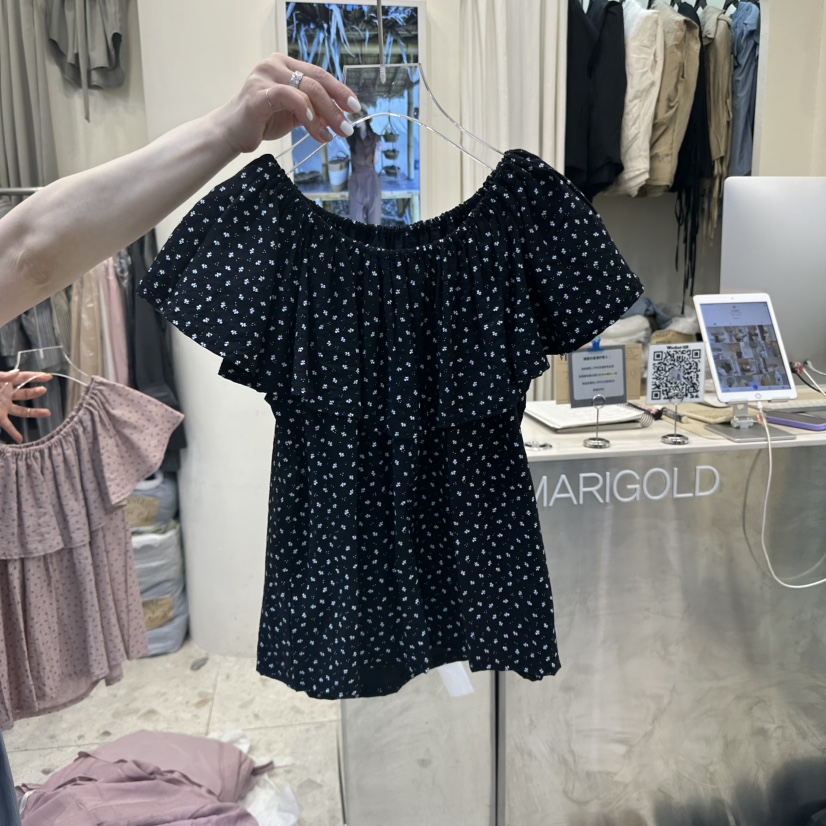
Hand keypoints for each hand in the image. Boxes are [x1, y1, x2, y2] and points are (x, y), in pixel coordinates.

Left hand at [0, 371, 52, 443]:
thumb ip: (3, 376)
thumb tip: (17, 373)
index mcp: (5, 382)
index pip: (24, 378)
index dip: (36, 376)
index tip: (49, 377)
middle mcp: (6, 395)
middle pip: (25, 394)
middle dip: (35, 392)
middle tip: (43, 390)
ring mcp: (3, 406)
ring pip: (22, 411)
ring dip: (34, 412)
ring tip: (47, 413)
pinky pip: (7, 425)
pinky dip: (13, 433)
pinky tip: (20, 439)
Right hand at [215, 53, 361, 154]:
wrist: (233, 132)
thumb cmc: (263, 120)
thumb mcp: (295, 114)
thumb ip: (314, 111)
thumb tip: (339, 119)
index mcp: (285, 64)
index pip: (320, 75)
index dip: (340, 91)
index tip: (354, 107)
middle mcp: (275, 64)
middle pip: (317, 82)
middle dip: (336, 106)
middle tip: (347, 128)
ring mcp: (265, 76)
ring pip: (307, 90)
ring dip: (325, 115)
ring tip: (332, 134)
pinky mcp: (257, 93)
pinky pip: (288, 96)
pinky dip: (304, 110)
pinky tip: (313, 126)